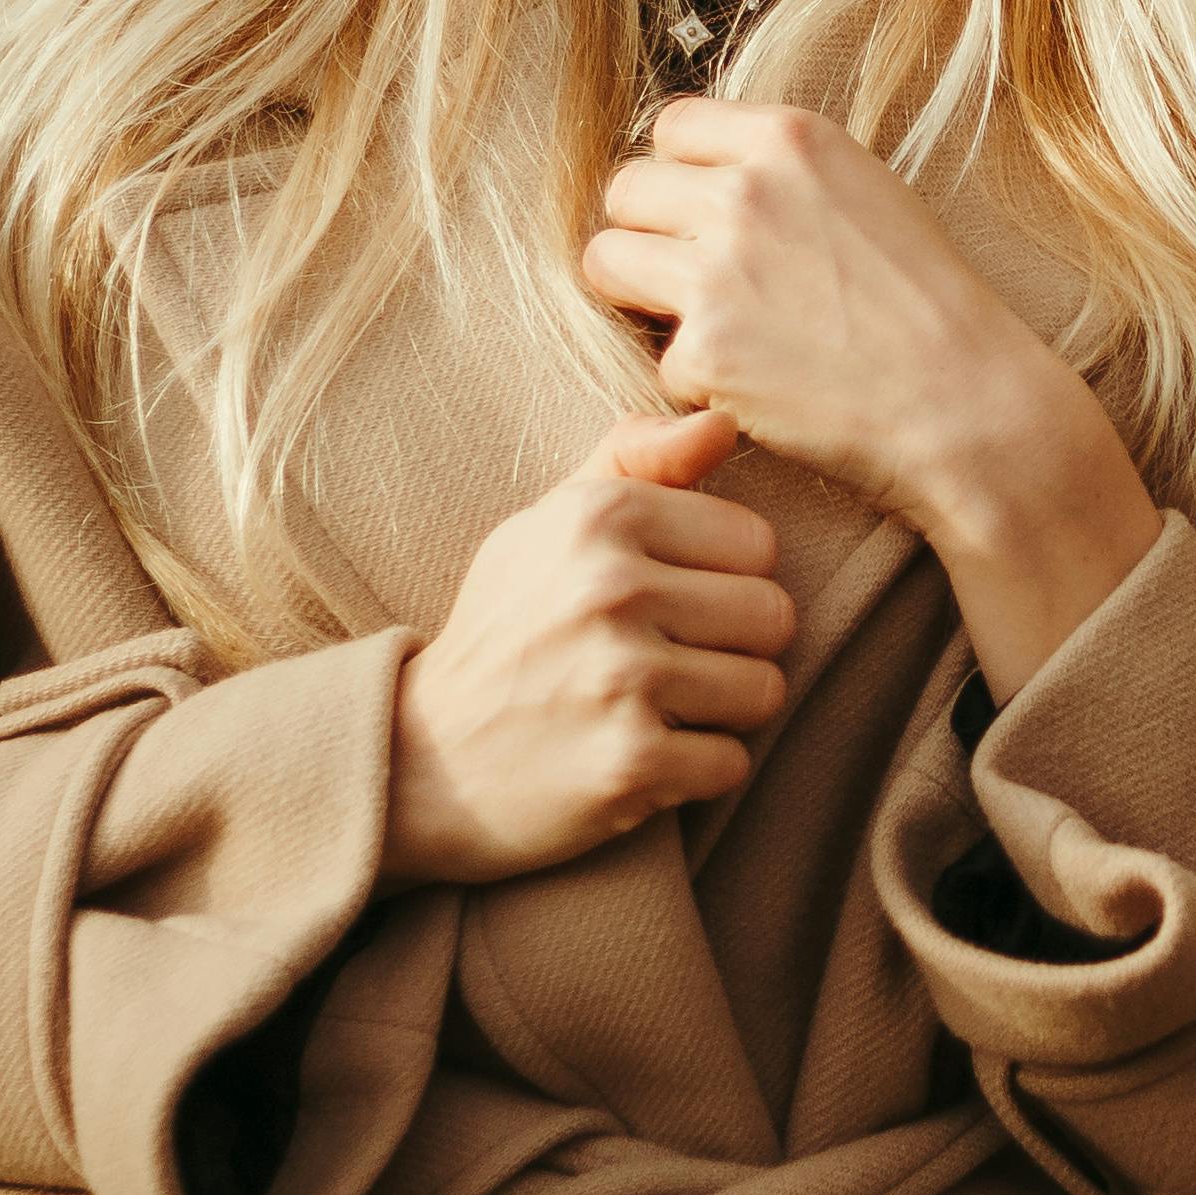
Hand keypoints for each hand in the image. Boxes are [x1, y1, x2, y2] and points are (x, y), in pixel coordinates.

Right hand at [381, 408, 795, 885]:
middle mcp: (612, 587)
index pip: (757, 542)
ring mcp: (621, 677)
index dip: (727, 579)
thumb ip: (639, 456)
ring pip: (764, 690)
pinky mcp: (629, 763)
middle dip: (737, 647)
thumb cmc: (508, 626)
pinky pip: (731, 764)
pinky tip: (643, 758)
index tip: (676, 603)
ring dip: (723, 712)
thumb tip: (723, 422)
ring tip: (661, 709)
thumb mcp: (553, 521)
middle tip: (676, 663)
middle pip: (773, 615)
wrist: (422, 760)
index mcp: (601, 516)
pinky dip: (697, 772)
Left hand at [586, 100, 1161, 700]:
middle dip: (647, 233)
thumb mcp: (866, 190)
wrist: (965, 401)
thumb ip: (781, 171)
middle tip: (689, 277)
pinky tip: (754, 388)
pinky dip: (695, 380)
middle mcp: (744, 190)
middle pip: (626, 190)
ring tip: (700, 325)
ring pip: (606, 262)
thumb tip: (702, 172)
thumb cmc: (929, 303)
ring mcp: (717, 270)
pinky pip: (658, 358)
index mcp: (789, 138)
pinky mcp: (704, 352)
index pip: (671, 126)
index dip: (679, 174)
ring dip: (639, 296)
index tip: (699, 213)